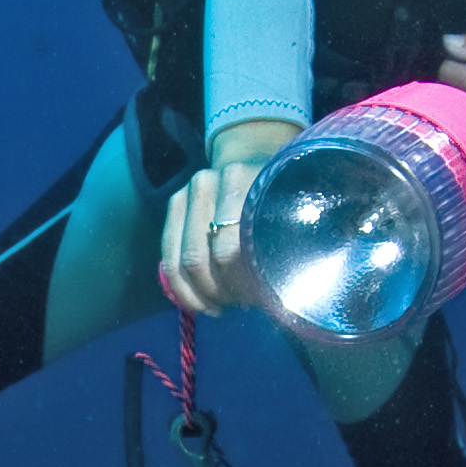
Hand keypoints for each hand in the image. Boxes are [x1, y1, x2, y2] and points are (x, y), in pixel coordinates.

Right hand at [157, 121, 296, 317]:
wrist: (255, 160)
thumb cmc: (283, 200)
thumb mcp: (297, 217)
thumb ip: (292, 249)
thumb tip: (280, 301)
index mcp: (244, 183)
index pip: (228, 251)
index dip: (240, 285)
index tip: (258, 301)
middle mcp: (210, 183)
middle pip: (199, 258)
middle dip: (219, 292)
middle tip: (240, 304)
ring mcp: (187, 192)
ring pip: (180, 262)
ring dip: (199, 295)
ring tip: (222, 306)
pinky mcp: (174, 204)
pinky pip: (168, 257)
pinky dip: (182, 287)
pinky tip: (202, 300)